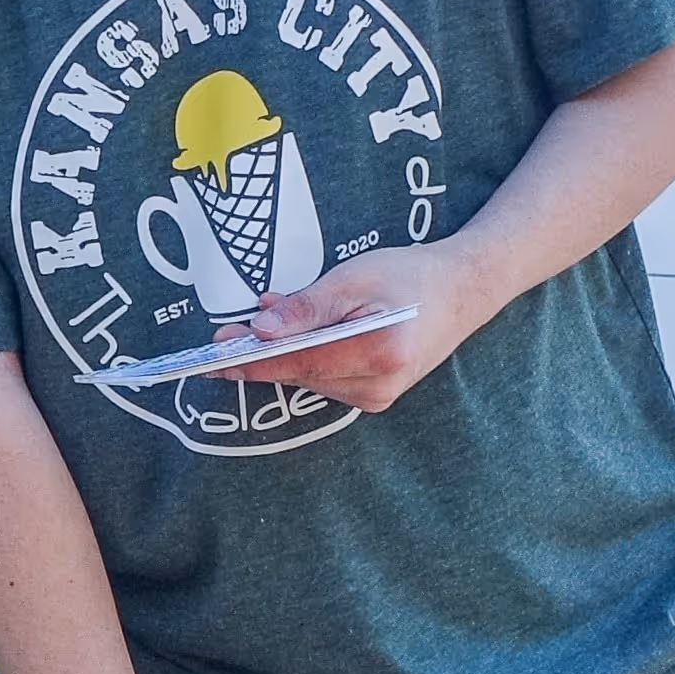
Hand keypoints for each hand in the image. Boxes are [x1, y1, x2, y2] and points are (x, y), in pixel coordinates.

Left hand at [222, 245, 489, 413]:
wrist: (461, 291)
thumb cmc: (410, 276)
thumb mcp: (354, 278)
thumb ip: (306, 307)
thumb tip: (259, 331)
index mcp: (378, 354)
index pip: (298, 363)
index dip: (252, 360)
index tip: (213, 354)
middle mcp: (378, 387)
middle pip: (299, 374)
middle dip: (260, 354)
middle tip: (224, 331)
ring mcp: (377, 397)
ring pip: (309, 378)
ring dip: (282, 353)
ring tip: (258, 322)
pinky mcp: (374, 396)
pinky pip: (324, 378)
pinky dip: (304, 357)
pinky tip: (293, 334)